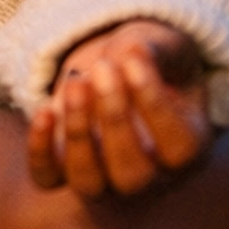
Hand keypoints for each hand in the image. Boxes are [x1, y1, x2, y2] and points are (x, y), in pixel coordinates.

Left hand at [27, 18, 211, 198]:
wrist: (110, 67)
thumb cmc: (145, 60)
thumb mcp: (162, 45)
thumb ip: (156, 50)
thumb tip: (133, 52)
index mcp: (186, 147)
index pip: (179, 148)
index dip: (156, 107)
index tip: (134, 61)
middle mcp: (148, 174)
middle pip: (133, 174)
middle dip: (115, 120)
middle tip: (103, 70)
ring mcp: (103, 177)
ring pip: (89, 182)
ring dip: (78, 134)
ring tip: (76, 84)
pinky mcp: (62, 169)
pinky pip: (48, 177)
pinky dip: (41, 150)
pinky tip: (44, 111)